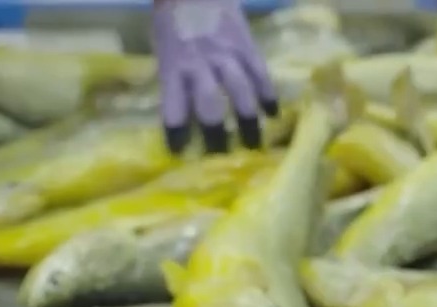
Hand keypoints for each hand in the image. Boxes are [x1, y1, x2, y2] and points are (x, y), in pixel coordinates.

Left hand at [153, 0, 278, 153]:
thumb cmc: (172, 19)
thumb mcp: (163, 50)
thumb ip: (174, 79)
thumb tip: (182, 114)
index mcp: (174, 67)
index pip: (174, 108)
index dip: (177, 133)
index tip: (180, 152)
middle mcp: (200, 65)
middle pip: (210, 107)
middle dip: (216, 135)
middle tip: (221, 157)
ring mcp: (227, 56)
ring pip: (240, 94)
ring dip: (247, 122)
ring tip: (253, 145)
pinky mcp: (248, 47)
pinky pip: (261, 74)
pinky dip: (267, 95)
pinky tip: (273, 114)